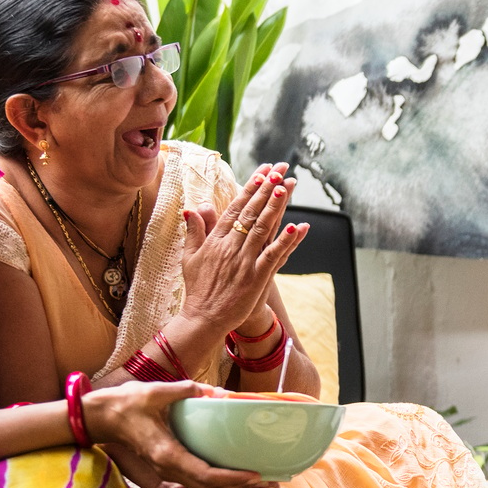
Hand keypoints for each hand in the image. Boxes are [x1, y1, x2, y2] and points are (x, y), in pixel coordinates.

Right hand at [81, 379, 268, 487]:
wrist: (98, 419)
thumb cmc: (124, 404)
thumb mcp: (155, 392)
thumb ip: (186, 391)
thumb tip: (215, 393)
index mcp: (166, 455)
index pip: (206, 477)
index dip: (233, 479)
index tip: (255, 474)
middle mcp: (166, 472)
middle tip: (269, 482)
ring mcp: (164, 476)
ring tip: (258, 486)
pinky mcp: (164, 474)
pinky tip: (232, 484)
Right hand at [179, 163, 307, 336]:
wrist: (203, 318)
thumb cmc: (198, 288)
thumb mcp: (190, 256)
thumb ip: (195, 231)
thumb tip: (194, 207)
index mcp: (216, 240)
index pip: (236, 208)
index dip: (250, 189)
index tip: (262, 172)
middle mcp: (231, 246)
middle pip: (252, 212)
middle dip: (267, 189)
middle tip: (280, 170)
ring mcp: (244, 261)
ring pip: (263, 228)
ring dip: (276, 206)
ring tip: (286, 186)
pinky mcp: (256, 277)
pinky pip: (273, 256)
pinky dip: (285, 241)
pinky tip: (297, 226)